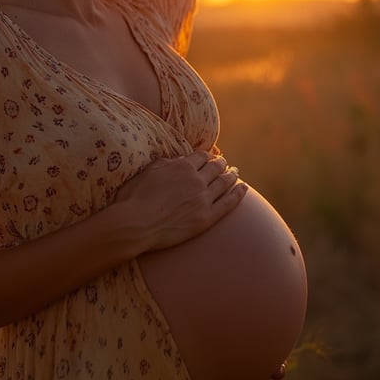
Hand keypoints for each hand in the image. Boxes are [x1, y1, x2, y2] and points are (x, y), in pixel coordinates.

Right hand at [114, 150, 246, 250]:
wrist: (136, 224)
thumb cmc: (135, 197)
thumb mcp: (150, 170)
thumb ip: (168, 162)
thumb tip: (181, 159)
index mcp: (183, 166)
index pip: (201, 156)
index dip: (206, 156)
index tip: (209, 157)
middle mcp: (197, 179)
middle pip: (215, 167)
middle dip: (221, 164)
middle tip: (224, 163)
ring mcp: (203, 199)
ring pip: (224, 182)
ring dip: (232, 175)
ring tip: (236, 172)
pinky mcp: (206, 218)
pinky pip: (228, 203)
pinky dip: (238, 194)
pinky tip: (244, 188)